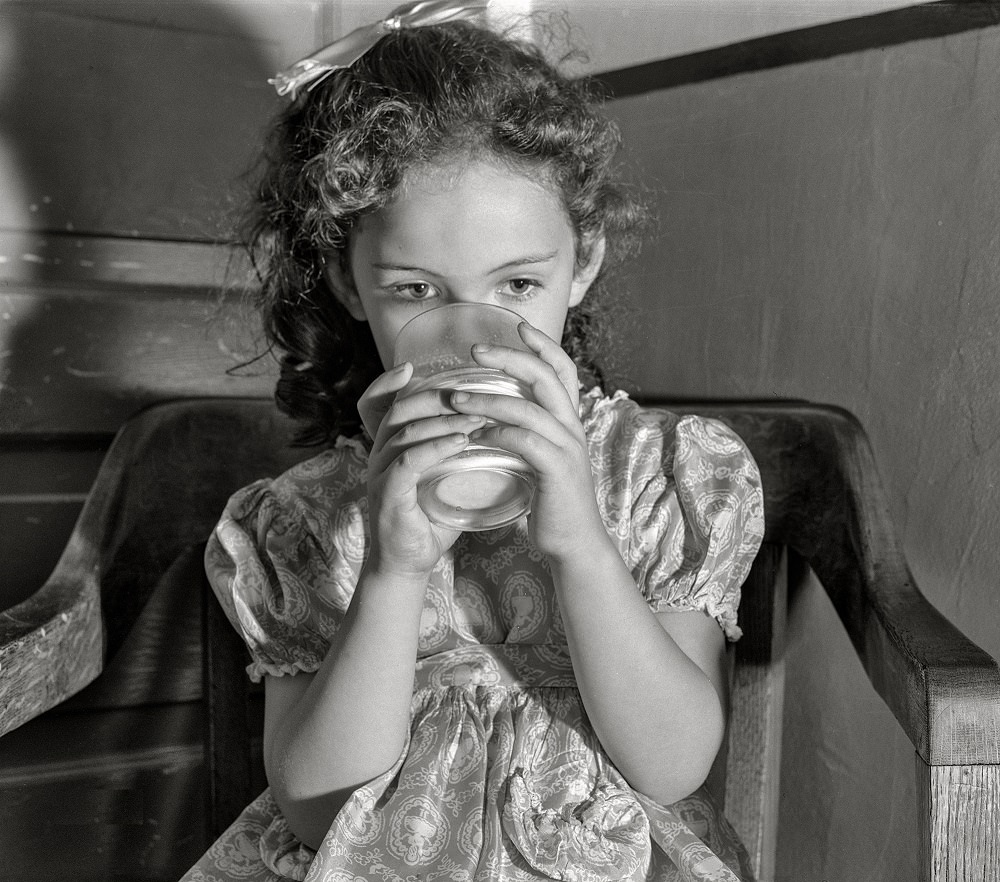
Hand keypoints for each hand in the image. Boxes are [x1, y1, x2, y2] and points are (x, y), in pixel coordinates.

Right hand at [358, 365, 486, 579]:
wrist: (410, 562)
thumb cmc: (430, 517)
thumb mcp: (444, 476)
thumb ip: (456, 451)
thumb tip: (495, 426)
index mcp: (389, 445)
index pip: (380, 403)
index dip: (389, 382)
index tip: (414, 366)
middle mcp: (379, 453)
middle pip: (400, 409)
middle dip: (436, 396)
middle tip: (471, 391)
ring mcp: (379, 473)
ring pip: (406, 432)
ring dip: (444, 420)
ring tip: (477, 417)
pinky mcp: (387, 494)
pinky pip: (408, 462)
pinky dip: (436, 448)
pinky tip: (462, 443)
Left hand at [448, 322, 607, 561]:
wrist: (573, 542)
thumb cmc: (550, 500)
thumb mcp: (541, 458)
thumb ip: (526, 433)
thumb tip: (493, 416)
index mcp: (569, 420)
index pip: (562, 369)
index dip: (543, 345)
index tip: (518, 326)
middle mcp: (572, 426)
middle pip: (546, 376)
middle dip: (509, 358)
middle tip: (474, 351)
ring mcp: (567, 447)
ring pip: (528, 408)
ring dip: (488, 399)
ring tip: (456, 399)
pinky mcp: (557, 470)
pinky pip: (525, 441)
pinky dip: (497, 434)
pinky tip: (474, 435)